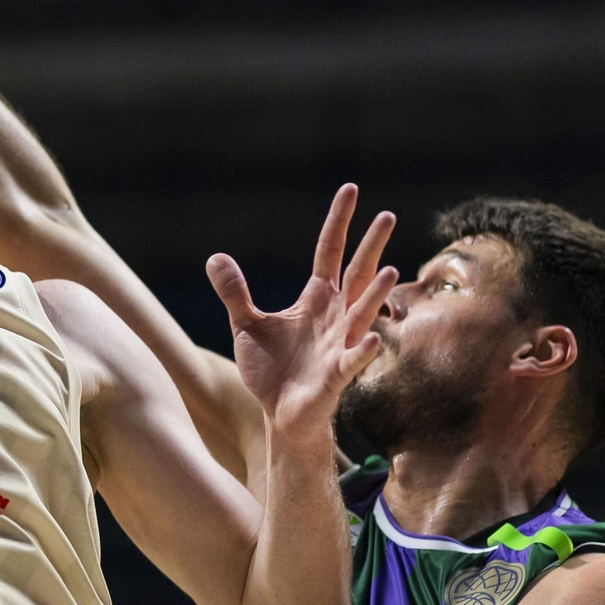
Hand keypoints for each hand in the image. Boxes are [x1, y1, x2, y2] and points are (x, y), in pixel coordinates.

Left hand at [206, 184, 397, 448]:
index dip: (338, 222)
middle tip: (388, 215)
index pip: (329, 252)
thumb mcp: (245, 325)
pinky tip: (373, 336)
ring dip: (375, 294)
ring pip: (361, 314)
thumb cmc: (270, 370)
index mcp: (315, 300)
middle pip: (356, 274)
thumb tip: (215, 257)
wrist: (280, 415)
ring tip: (389, 269)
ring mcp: (339, 345)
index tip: (350, 190)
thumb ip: (235, 293)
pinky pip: (353, 360)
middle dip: (371, 246)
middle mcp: (334, 317)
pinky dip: (363, 349)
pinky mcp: (337, 376)